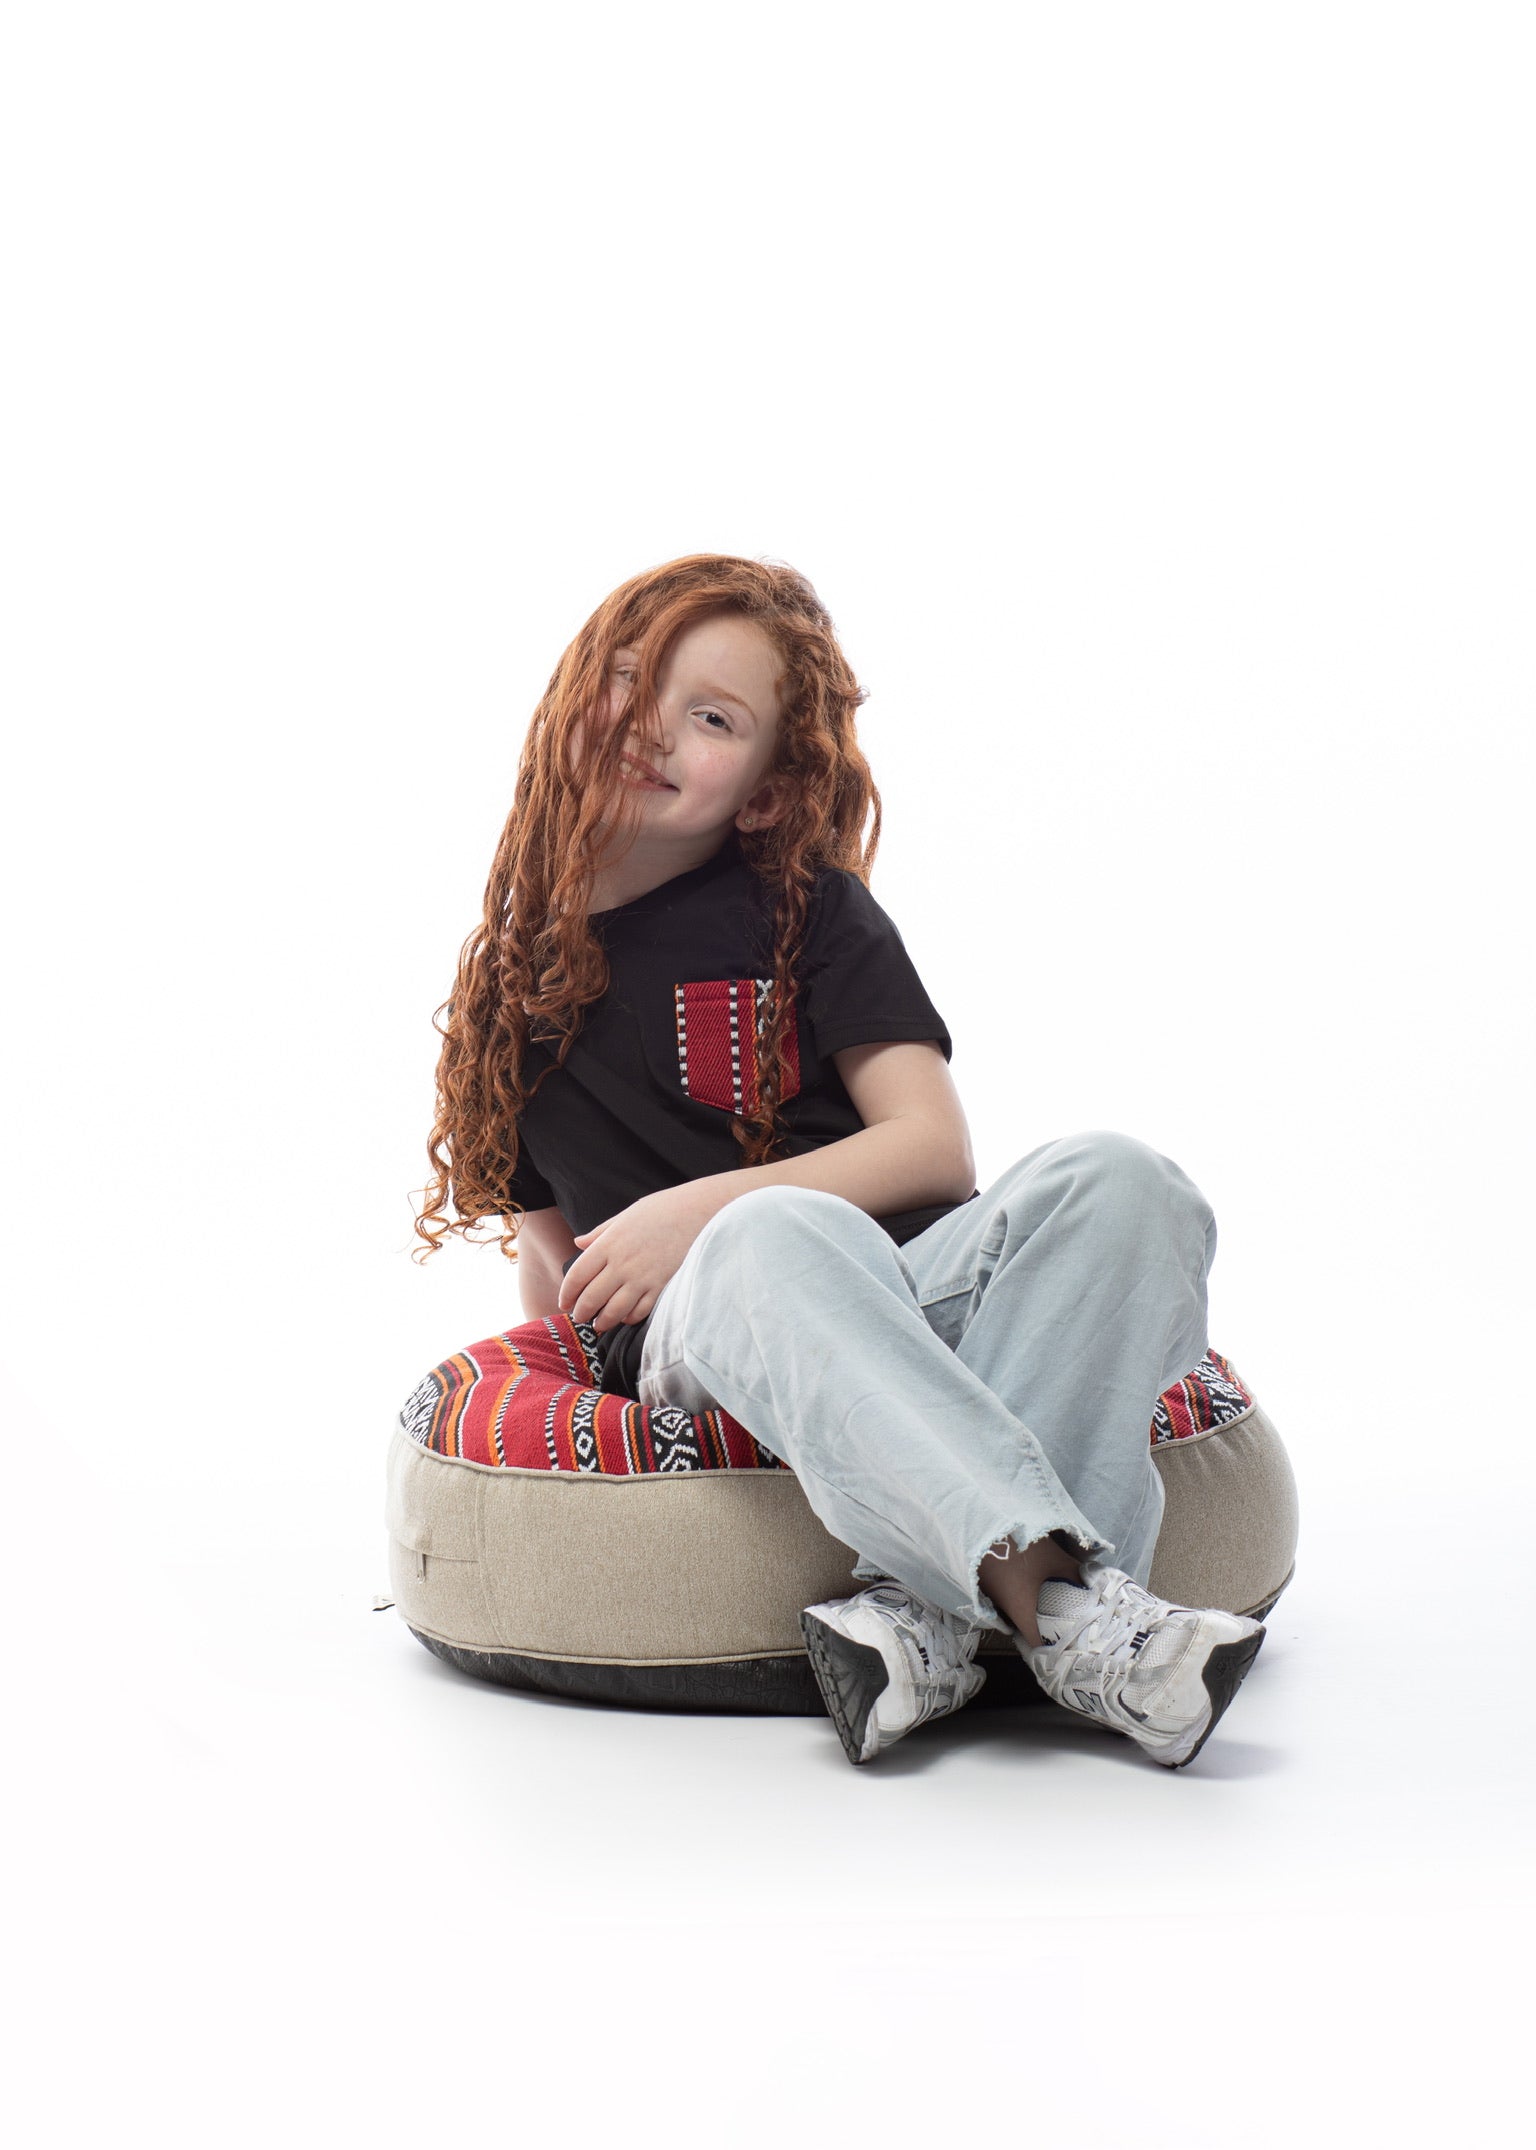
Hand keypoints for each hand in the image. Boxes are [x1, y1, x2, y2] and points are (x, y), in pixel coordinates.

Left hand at [556, 1180, 726, 1333]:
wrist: (698, 1211)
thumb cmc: (662, 1209)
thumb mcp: (626, 1215)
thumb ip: (600, 1233)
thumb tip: (578, 1243)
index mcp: (609, 1244)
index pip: (577, 1276)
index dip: (566, 1294)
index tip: (564, 1302)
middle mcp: (622, 1264)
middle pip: (591, 1298)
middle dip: (581, 1313)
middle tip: (579, 1317)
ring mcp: (642, 1278)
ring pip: (613, 1311)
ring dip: (603, 1321)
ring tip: (599, 1323)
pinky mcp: (661, 1286)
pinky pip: (639, 1311)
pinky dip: (629, 1318)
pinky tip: (625, 1317)